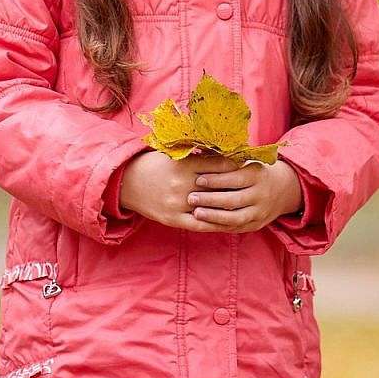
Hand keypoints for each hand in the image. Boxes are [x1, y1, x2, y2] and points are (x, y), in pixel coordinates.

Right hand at [119, 150, 237, 230]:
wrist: (127, 183)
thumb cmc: (154, 165)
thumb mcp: (174, 155)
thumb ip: (197, 156)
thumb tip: (225, 153)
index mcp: (183, 166)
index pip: (217, 165)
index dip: (234, 166)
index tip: (246, 165)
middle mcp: (182, 185)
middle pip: (217, 187)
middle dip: (235, 186)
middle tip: (251, 186)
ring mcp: (177, 204)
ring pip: (211, 207)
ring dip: (228, 207)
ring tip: (244, 205)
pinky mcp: (173, 219)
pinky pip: (199, 224)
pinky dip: (215, 224)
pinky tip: (227, 222)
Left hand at [187, 156, 303, 233]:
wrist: (282, 189)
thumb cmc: (253, 172)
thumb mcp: (246, 163)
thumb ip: (227, 162)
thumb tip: (201, 155)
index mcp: (258, 175)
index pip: (236, 179)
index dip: (216, 180)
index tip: (198, 179)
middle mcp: (261, 194)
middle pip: (234, 199)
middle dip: (211, 199)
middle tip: (191, 198)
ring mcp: (260, 212)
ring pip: (236, 217)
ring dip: (214, 216)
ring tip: (195, 213)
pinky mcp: (256, 225)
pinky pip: (236, 228)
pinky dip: (219, 226)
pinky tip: (204, 223)